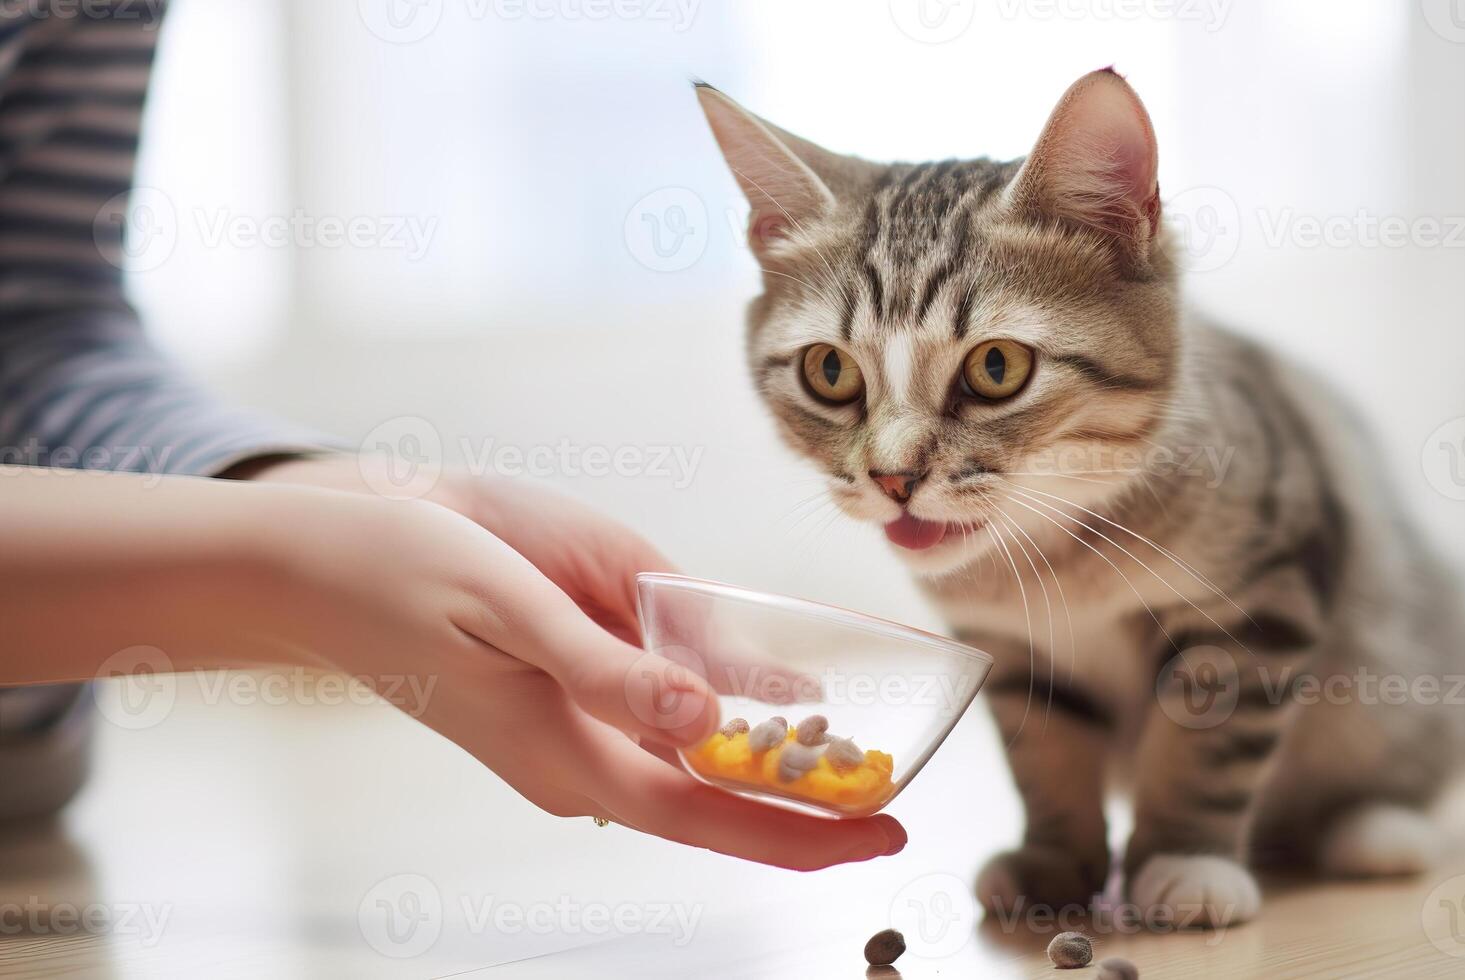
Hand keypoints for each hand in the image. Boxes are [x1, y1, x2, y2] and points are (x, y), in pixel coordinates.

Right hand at [241, 455, 907, 867]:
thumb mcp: (510, 606)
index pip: (706, 812)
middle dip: (800, 819)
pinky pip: (649, 745)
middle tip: (890, 815)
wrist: (309, 570)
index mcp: (561, 752)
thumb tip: (709, 717)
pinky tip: (752, 727)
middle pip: (706, 810)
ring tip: (847, 777)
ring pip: (682, 781)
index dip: (801, 832)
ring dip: (762, 784)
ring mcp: (555, 749)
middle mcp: (567, 768)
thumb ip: (610, 669)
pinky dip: (712, 742)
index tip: (885, 834)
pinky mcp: (548, 718)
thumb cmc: (402, 571)